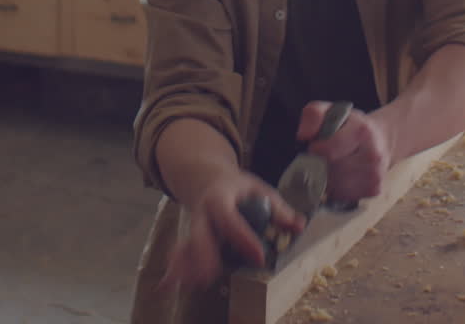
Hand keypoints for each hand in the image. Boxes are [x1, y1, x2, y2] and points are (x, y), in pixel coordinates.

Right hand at [158, 169, 304, 292]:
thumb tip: (299, 226)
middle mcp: (203, 213)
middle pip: (200, 234)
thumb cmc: (238, 187)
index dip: (244, 239)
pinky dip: (174, 269)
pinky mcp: (190, 238)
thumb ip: (278, 208)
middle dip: (203, 256)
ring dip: (184, 266)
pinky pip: (180, 254)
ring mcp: (194, 226)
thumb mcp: (259, 188)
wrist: (208, 177)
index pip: (231, 220)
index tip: (258, 257)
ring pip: (186, 246)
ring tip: (189, 285)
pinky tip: (166, 287)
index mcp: (221, 197)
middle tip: (211, 276)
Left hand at [298, 101, 393, 201]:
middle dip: (320, 163)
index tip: (317, 145)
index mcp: (361, 131)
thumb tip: (302, 135)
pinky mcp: (374, 190)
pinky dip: (337, 188)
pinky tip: (342, 175)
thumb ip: (313, 116)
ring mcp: (375, 175)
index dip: (316, 149)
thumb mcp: (330, 111)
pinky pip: (342, 194)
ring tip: (333, 164)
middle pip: (329, 169)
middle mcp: (372, 155)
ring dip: (327, 177)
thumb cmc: (351, 125)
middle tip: (325, 155)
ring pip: (334, 185)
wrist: (381, 140)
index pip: (327, 150)